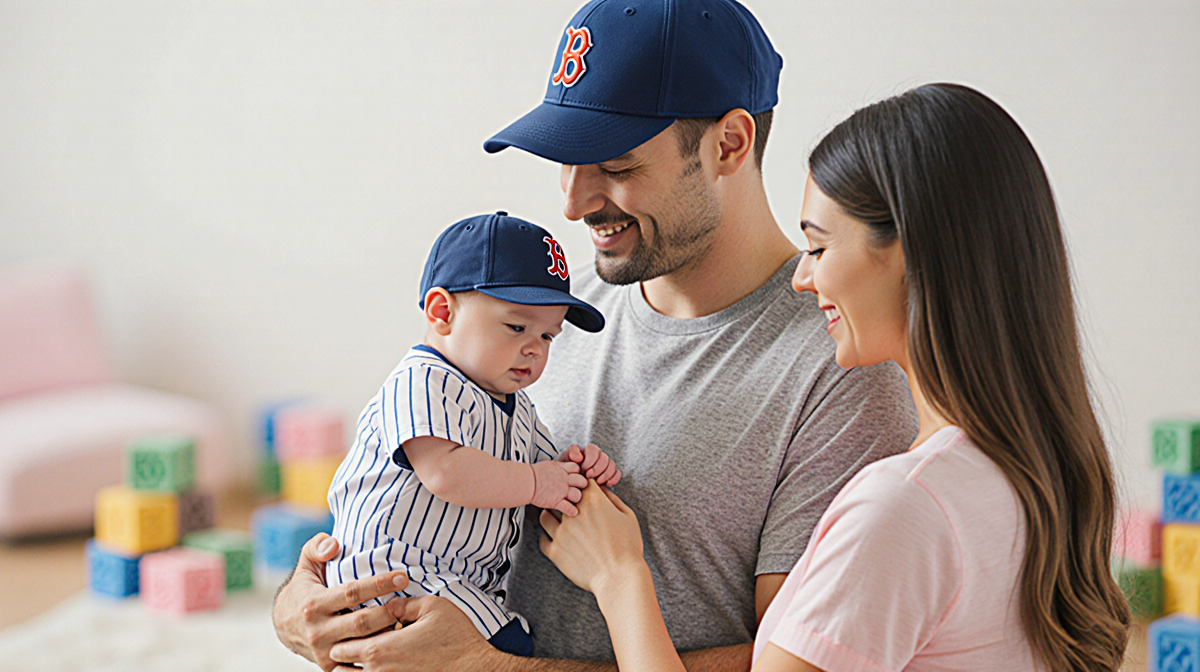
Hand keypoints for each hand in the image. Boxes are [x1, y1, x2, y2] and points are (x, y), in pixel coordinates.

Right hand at [272, 533, 410, 671]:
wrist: (284, 625)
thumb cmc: (303, 590)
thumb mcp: (306, 565)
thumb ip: (317, 547)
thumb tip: (334, 544)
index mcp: (314, 604)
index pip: (352, 593)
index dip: (379, 584)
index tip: (402, 577)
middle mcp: (318, 630)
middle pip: (362, 623)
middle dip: (390, 611)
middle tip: (410, 601)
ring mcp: (324, 651)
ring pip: (363, 645)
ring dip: (387, 634)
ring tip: (407, 620)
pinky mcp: (330, 665)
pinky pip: (358, 661)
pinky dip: (377, 653)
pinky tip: (395, 640)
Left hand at [330, 596, 507, 670]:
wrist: (476, 669)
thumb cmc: (456, 638)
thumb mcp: (432, 607)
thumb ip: (403, 604)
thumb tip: (387, 605)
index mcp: (380, 649)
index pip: (341, 646)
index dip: (344, 636)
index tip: (353, 628)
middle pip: (340, 669)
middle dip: (344, 655)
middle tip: (355, 643)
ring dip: (354, 670)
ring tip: (366, 658)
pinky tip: (386, 667)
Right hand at [531, 460, 586, 515]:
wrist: (526, 481)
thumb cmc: (533, 473)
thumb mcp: (549, 464)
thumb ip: (559, 467)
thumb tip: (562, 469)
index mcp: (562, 469)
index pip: (577, 468)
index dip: (577, 473)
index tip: (575, 476)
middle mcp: (564, 480)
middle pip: (582, 481)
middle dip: (581, 484)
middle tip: (577, 488)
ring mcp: (561, 491)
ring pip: (578, 495)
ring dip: (576, 498)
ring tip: (572, 499)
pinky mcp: (556, 502)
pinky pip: (569, 508)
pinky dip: (572, 511)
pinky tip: (572, 512)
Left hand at [539, 481, 644, 593]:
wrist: (619, 577)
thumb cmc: (628, 547)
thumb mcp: (627, 516)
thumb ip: (613, 498)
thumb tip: (601, 490)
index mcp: (592, 500)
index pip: (580, 482)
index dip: (581, 485)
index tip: (582, 491)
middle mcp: (573, 513)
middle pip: (559, 496)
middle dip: (564, 499)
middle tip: (567, 505)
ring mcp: (561, 532)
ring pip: (545, 516)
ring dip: (551, 515)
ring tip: (557, 521)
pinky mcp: (555, 551)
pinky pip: (542, 539)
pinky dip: (548, 538)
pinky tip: (557, 540)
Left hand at [561, 443, 621, 485]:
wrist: (572, 479)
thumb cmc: (569, 467)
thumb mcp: (566, 459)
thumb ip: (571, 454)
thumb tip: (580, 457)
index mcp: (590, 449)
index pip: (594, 451)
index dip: (589, 461)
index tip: (582, 470)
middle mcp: (600, 454)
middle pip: (605, 458)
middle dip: (597, 469)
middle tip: (589, 477)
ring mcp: (606, 464)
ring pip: (612, 465)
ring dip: (606, 474)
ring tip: (597, 482)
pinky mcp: (611, 473)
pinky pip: (617, 473)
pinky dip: (614, 478)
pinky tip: (607, 484)